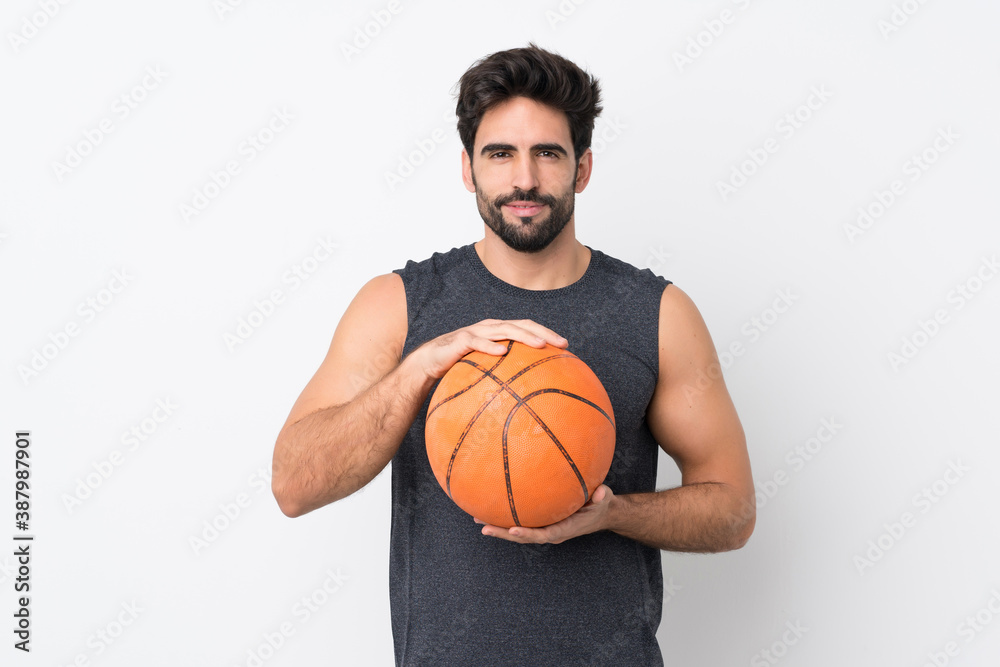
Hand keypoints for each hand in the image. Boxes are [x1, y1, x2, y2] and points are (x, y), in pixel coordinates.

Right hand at [408, 318, 567, 379]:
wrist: (430, 362)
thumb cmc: (461, 366)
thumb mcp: (486, 369)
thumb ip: (504, 374)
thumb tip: (528, 397)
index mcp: (499, 331)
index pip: (527, 328)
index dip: (547, 333)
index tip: (566, 346)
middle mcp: (490, 327)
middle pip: (521, 325)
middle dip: (543, 332)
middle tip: (561, 344)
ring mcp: (476, 332)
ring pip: (504, 329)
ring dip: (523, 336)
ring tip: (540, 344)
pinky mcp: (460, 340)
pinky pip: (477, 342)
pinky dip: (490, 345)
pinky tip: (502, 352)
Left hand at [477, 485, 614, 544]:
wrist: (601, 513)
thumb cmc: (601, 504)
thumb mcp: (604, 500)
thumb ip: (602, 497)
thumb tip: (602, 492)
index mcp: (564, 529)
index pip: (543, 535)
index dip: (527, 534)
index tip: (512, 530)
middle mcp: (551, 532)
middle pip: (524, 536)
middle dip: (503, 533)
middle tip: (483, 527)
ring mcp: (545, 528)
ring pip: (519, 531)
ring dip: (498, 527)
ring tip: (478, 518)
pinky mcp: (542, 522)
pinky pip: (522, 521)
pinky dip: (507, 517)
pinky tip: (492, 507)